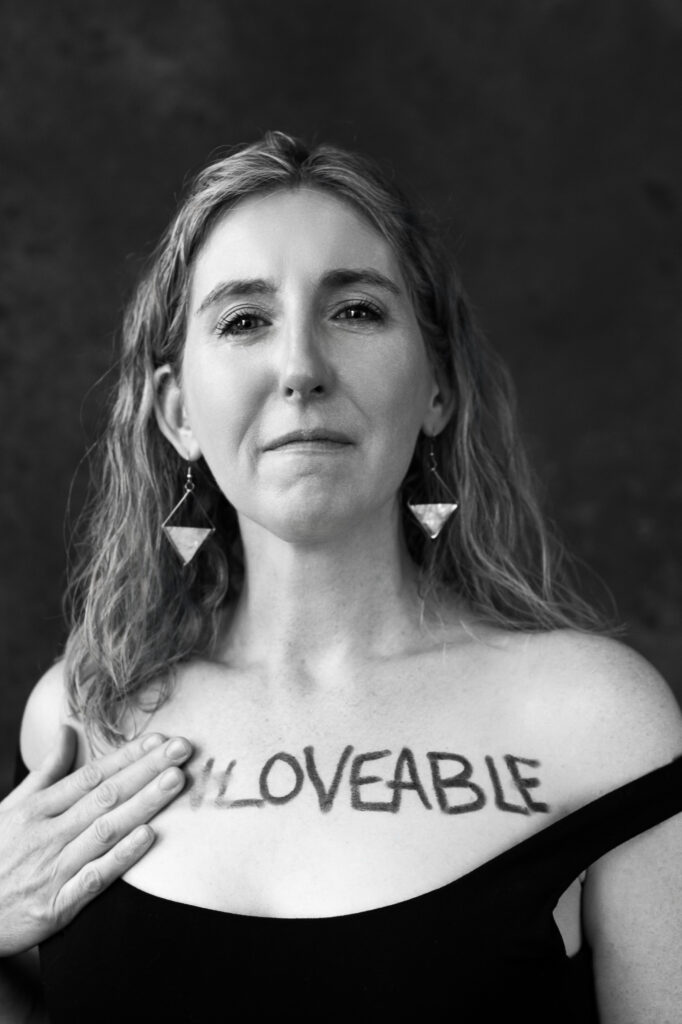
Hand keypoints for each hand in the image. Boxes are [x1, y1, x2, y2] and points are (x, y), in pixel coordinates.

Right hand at [0, 725, 191, 955]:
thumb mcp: (12, 807)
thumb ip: (46, 771)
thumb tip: (68, 730)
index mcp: (37, 809)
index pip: (91, 775)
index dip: (127, 756)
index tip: (159, 739)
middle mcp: (47, 834)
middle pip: (105, 796)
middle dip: (146, 770)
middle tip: (182, 749)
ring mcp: (53, 869)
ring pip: (105, 830)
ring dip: (143, 804)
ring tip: (175, 781)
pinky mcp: (56, 905)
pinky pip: (94, 878)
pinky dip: (121, 857)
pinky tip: (148, 837)